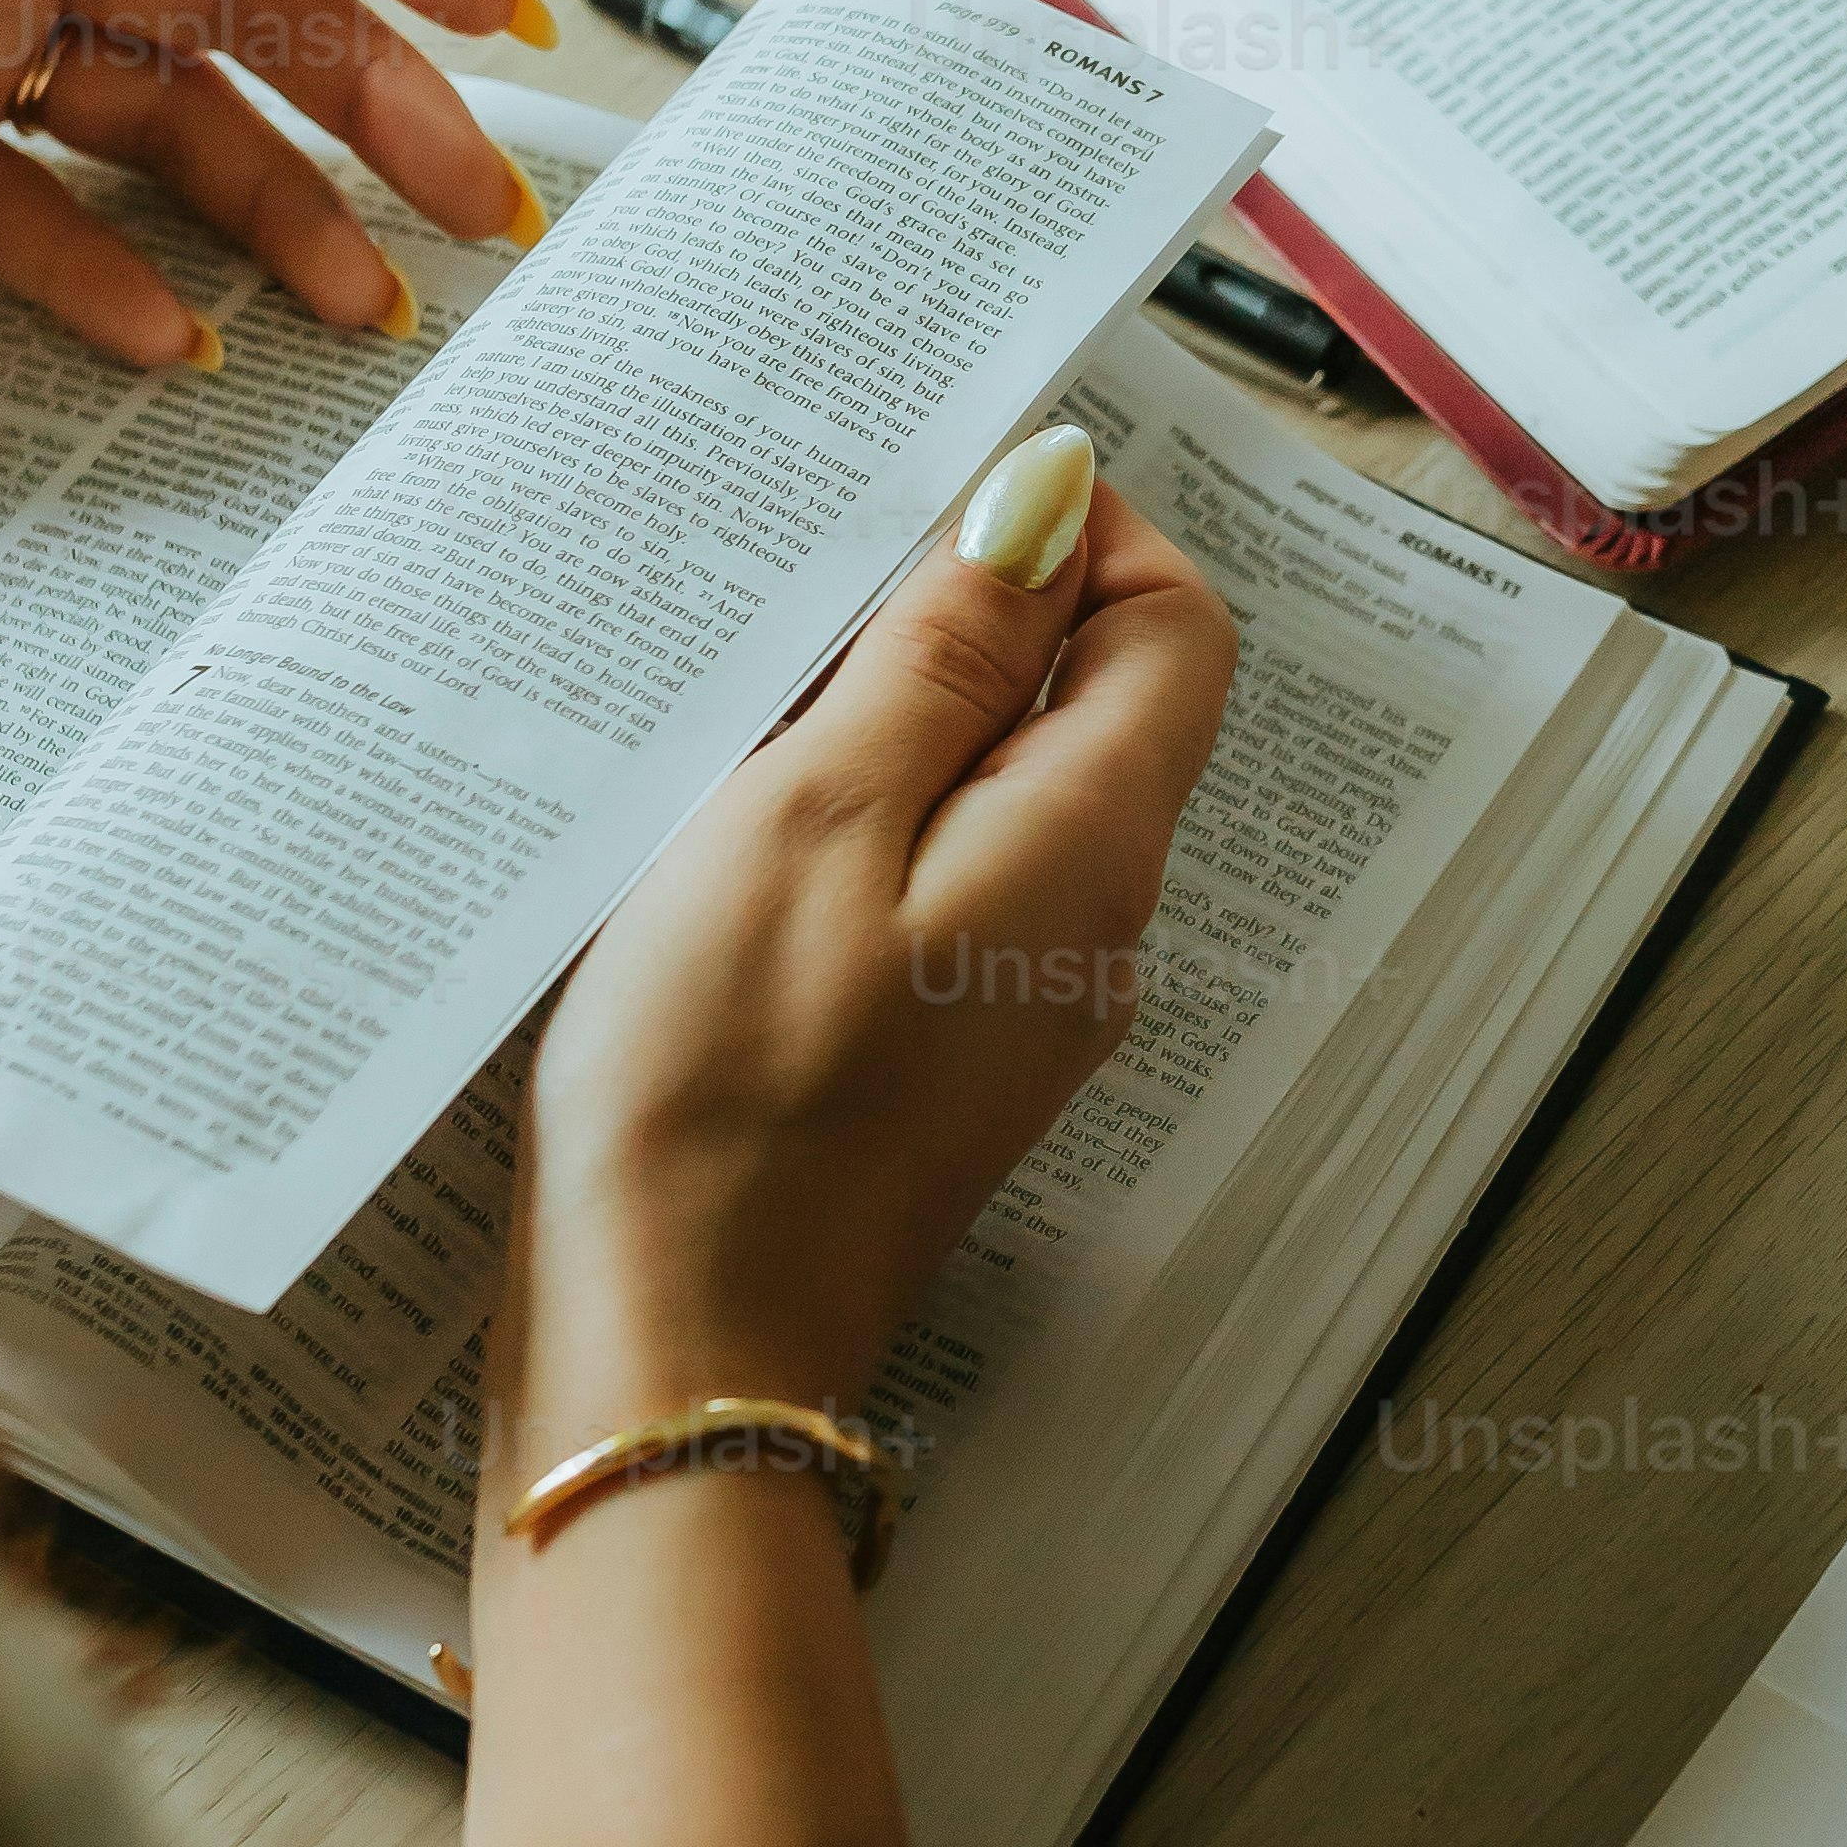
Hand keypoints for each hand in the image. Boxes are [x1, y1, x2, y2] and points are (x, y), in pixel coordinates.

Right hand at [501, 429, 1237, 1455]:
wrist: (674, 1352)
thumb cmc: (726, 1092)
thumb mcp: (818, 814)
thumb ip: (944, 651)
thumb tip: (1047, 495)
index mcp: (1090, 842)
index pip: (1172, 623)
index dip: (1074, 532)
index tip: (927, 498)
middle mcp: (1091, 920)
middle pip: (1088, 700)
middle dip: (962, 613)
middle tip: (796, 593)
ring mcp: (1017, 998)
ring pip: (996, 789)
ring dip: (889, 719)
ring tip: (738, 704)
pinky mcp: (934, 1052)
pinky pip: (934, 884)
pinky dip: (856, 821)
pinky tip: (731, 826)